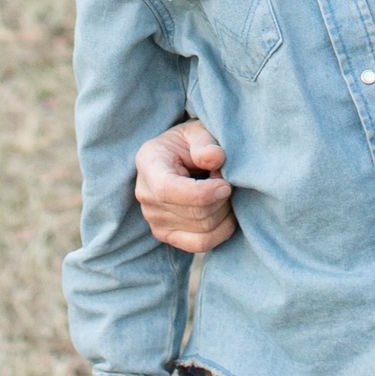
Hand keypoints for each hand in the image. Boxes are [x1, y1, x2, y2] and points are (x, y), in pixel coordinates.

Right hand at [135, 118, 236, 250]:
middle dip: (221, 199)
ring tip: (224, 191)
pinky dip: (222, 230)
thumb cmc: (190, 142)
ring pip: (203, 229)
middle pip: (193, 213)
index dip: (203, 193)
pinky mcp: (167, 235)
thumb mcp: (197, 131)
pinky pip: (201, 244)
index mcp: (149, 163)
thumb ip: (205, 142)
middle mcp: (145, 194)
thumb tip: (215, 158)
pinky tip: (226, 211)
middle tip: (229, 181)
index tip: (226, 184)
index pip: (169, 190)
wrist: (179, 156)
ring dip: (224, 211)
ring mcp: (154, 219)